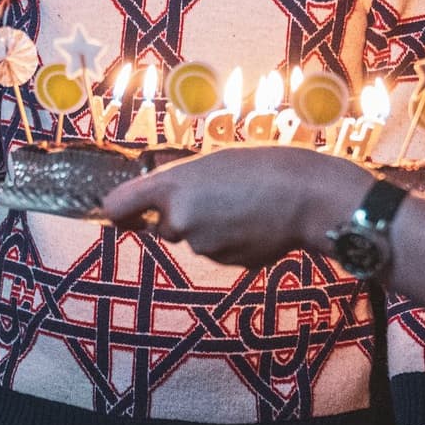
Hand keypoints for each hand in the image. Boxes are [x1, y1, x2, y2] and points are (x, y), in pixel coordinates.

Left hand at [104, 147, 369, 265]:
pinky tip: (256, 223)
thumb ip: (179, 182)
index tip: (116, 214)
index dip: (116, 211)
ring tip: (244, 204)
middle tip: (217, 194)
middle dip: (180, 215)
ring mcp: (202, 246)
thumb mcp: (212, 161)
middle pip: (164, 225)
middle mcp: (179, 220)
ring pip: (195, 239)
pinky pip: (219, 251)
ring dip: (210, 227)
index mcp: (171, 187)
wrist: (308, 196)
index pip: (119, 206)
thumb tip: (158, 200)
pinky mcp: (226, 263)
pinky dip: (231, 240)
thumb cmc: (263, 166)